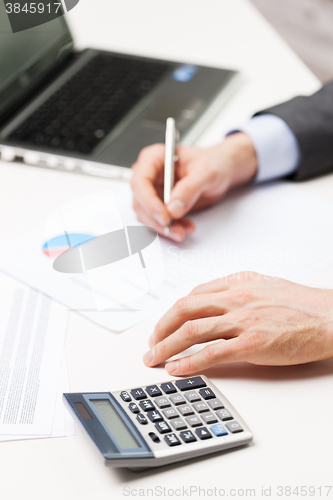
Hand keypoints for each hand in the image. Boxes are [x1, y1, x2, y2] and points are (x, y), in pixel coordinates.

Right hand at [131, 132, 256, 241]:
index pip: (141, 181)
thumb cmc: (214, 163)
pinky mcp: (160, 205)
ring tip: (183, 230)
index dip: (149, 201)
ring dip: (163, 227)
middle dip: (156, 219)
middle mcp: (150, 175)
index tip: (164, 216)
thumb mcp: (207, 172)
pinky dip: (170, 228)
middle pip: (140, 202)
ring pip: (147, 215)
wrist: (222, 171)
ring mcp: (154, 191)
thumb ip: (190, 188)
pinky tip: (185, 227)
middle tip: (174, 229)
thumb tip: (173, 207)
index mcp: (155, 158)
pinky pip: (158, 221)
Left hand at [143, 272, 332, 374]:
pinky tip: (176, 368)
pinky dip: (189, 361)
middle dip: (162, 327)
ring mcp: (243, 320)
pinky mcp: (253, 343)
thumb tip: (219, 296)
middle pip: (185, 308)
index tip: (165, 324)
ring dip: (167, 345)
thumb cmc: (303, 303)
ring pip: (192, 330)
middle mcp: (236, 298)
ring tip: (154, 358)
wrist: (330, 317)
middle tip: (151, 342)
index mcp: (238, 283)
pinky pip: (212, 352)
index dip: (174, 311)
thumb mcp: (266, 284)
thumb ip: (240, 288)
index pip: (194, 294)